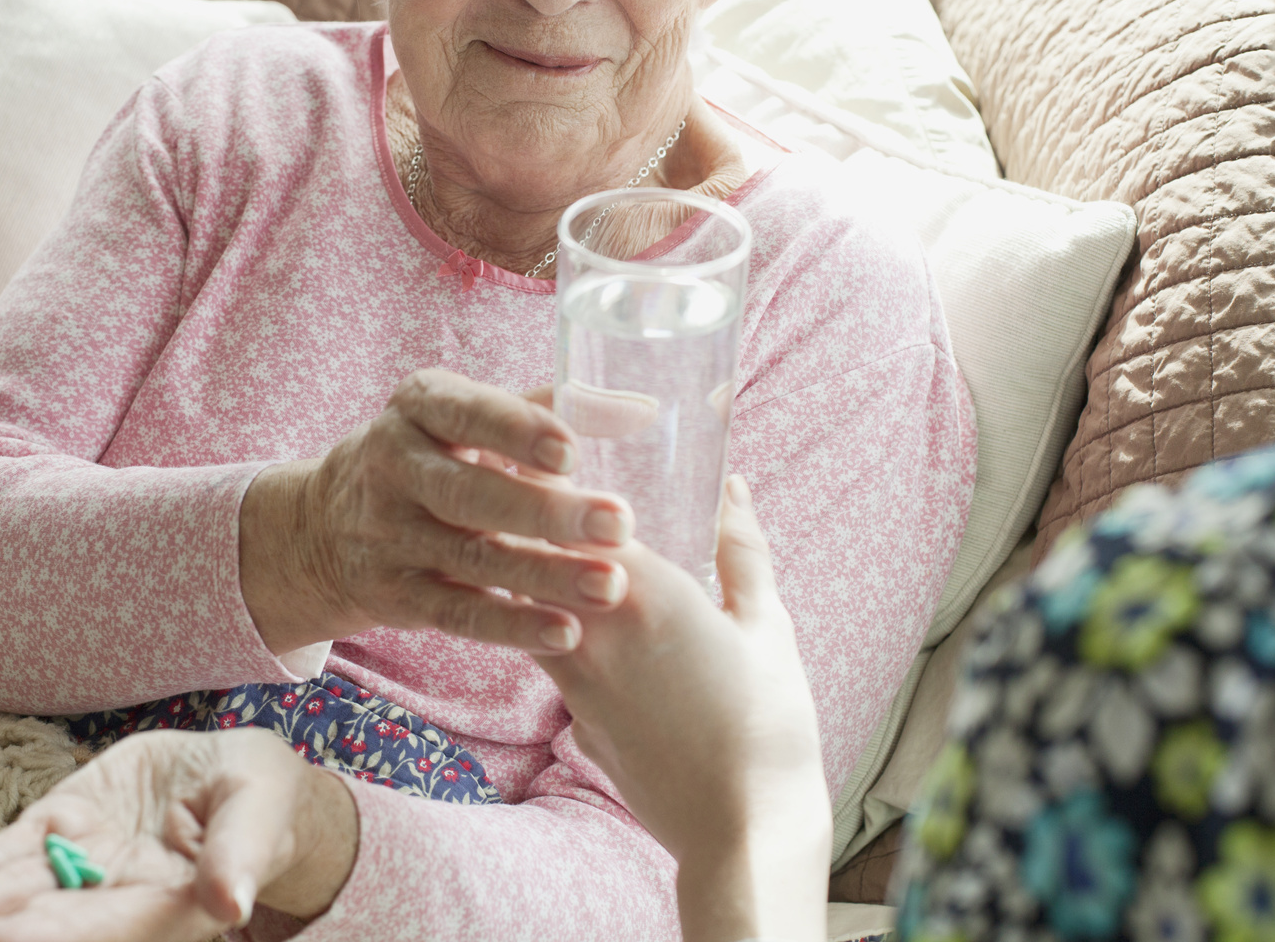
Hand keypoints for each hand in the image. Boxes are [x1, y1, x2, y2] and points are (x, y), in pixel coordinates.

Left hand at [0, 729, 357, 941]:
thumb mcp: (260, 809)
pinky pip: (12, 856)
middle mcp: (118, 900)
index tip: (6, 940)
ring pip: (17, 896)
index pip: (105, 929)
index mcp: (171, 907)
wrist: (237, 775)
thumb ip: (241, 851)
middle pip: (47, 925)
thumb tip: (230, 903)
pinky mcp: (65, 829)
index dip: (50, 936)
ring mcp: (85, 867)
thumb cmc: (260, 798)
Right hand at [239, 369, 636, 656]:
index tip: (572, 452)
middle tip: (620, 523)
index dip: (516, 431)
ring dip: (546, 575)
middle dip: (548, 511)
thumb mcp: (471, 417)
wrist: (327, 524)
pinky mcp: (395, 594)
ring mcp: (390, 535)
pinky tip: (565, 631)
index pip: (465, 413)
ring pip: (472, 558)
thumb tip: (642, 410)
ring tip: (610, 586)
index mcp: (419, 405)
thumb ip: (553, 408)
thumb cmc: (435, 455)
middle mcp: (394, 465)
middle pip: (472, 492)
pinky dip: (512, 624)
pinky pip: (459, 612)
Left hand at [536, 478, 828, 941]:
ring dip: (517, 563)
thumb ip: (742, 551)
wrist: (743, 831)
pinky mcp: (573, 715)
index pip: (575, 512)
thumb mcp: (767, 625)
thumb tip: (731, 488)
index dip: (554, 473)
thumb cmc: (769, 725)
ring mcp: (575, 676)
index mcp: (647, 593)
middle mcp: (595, 629)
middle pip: (529, 550)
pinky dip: (532, 615)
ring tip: (518, 527)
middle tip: (506, 469)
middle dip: (517, 509)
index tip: (542, 442)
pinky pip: (539, 646)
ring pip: (519, 600)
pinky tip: (547, 601)